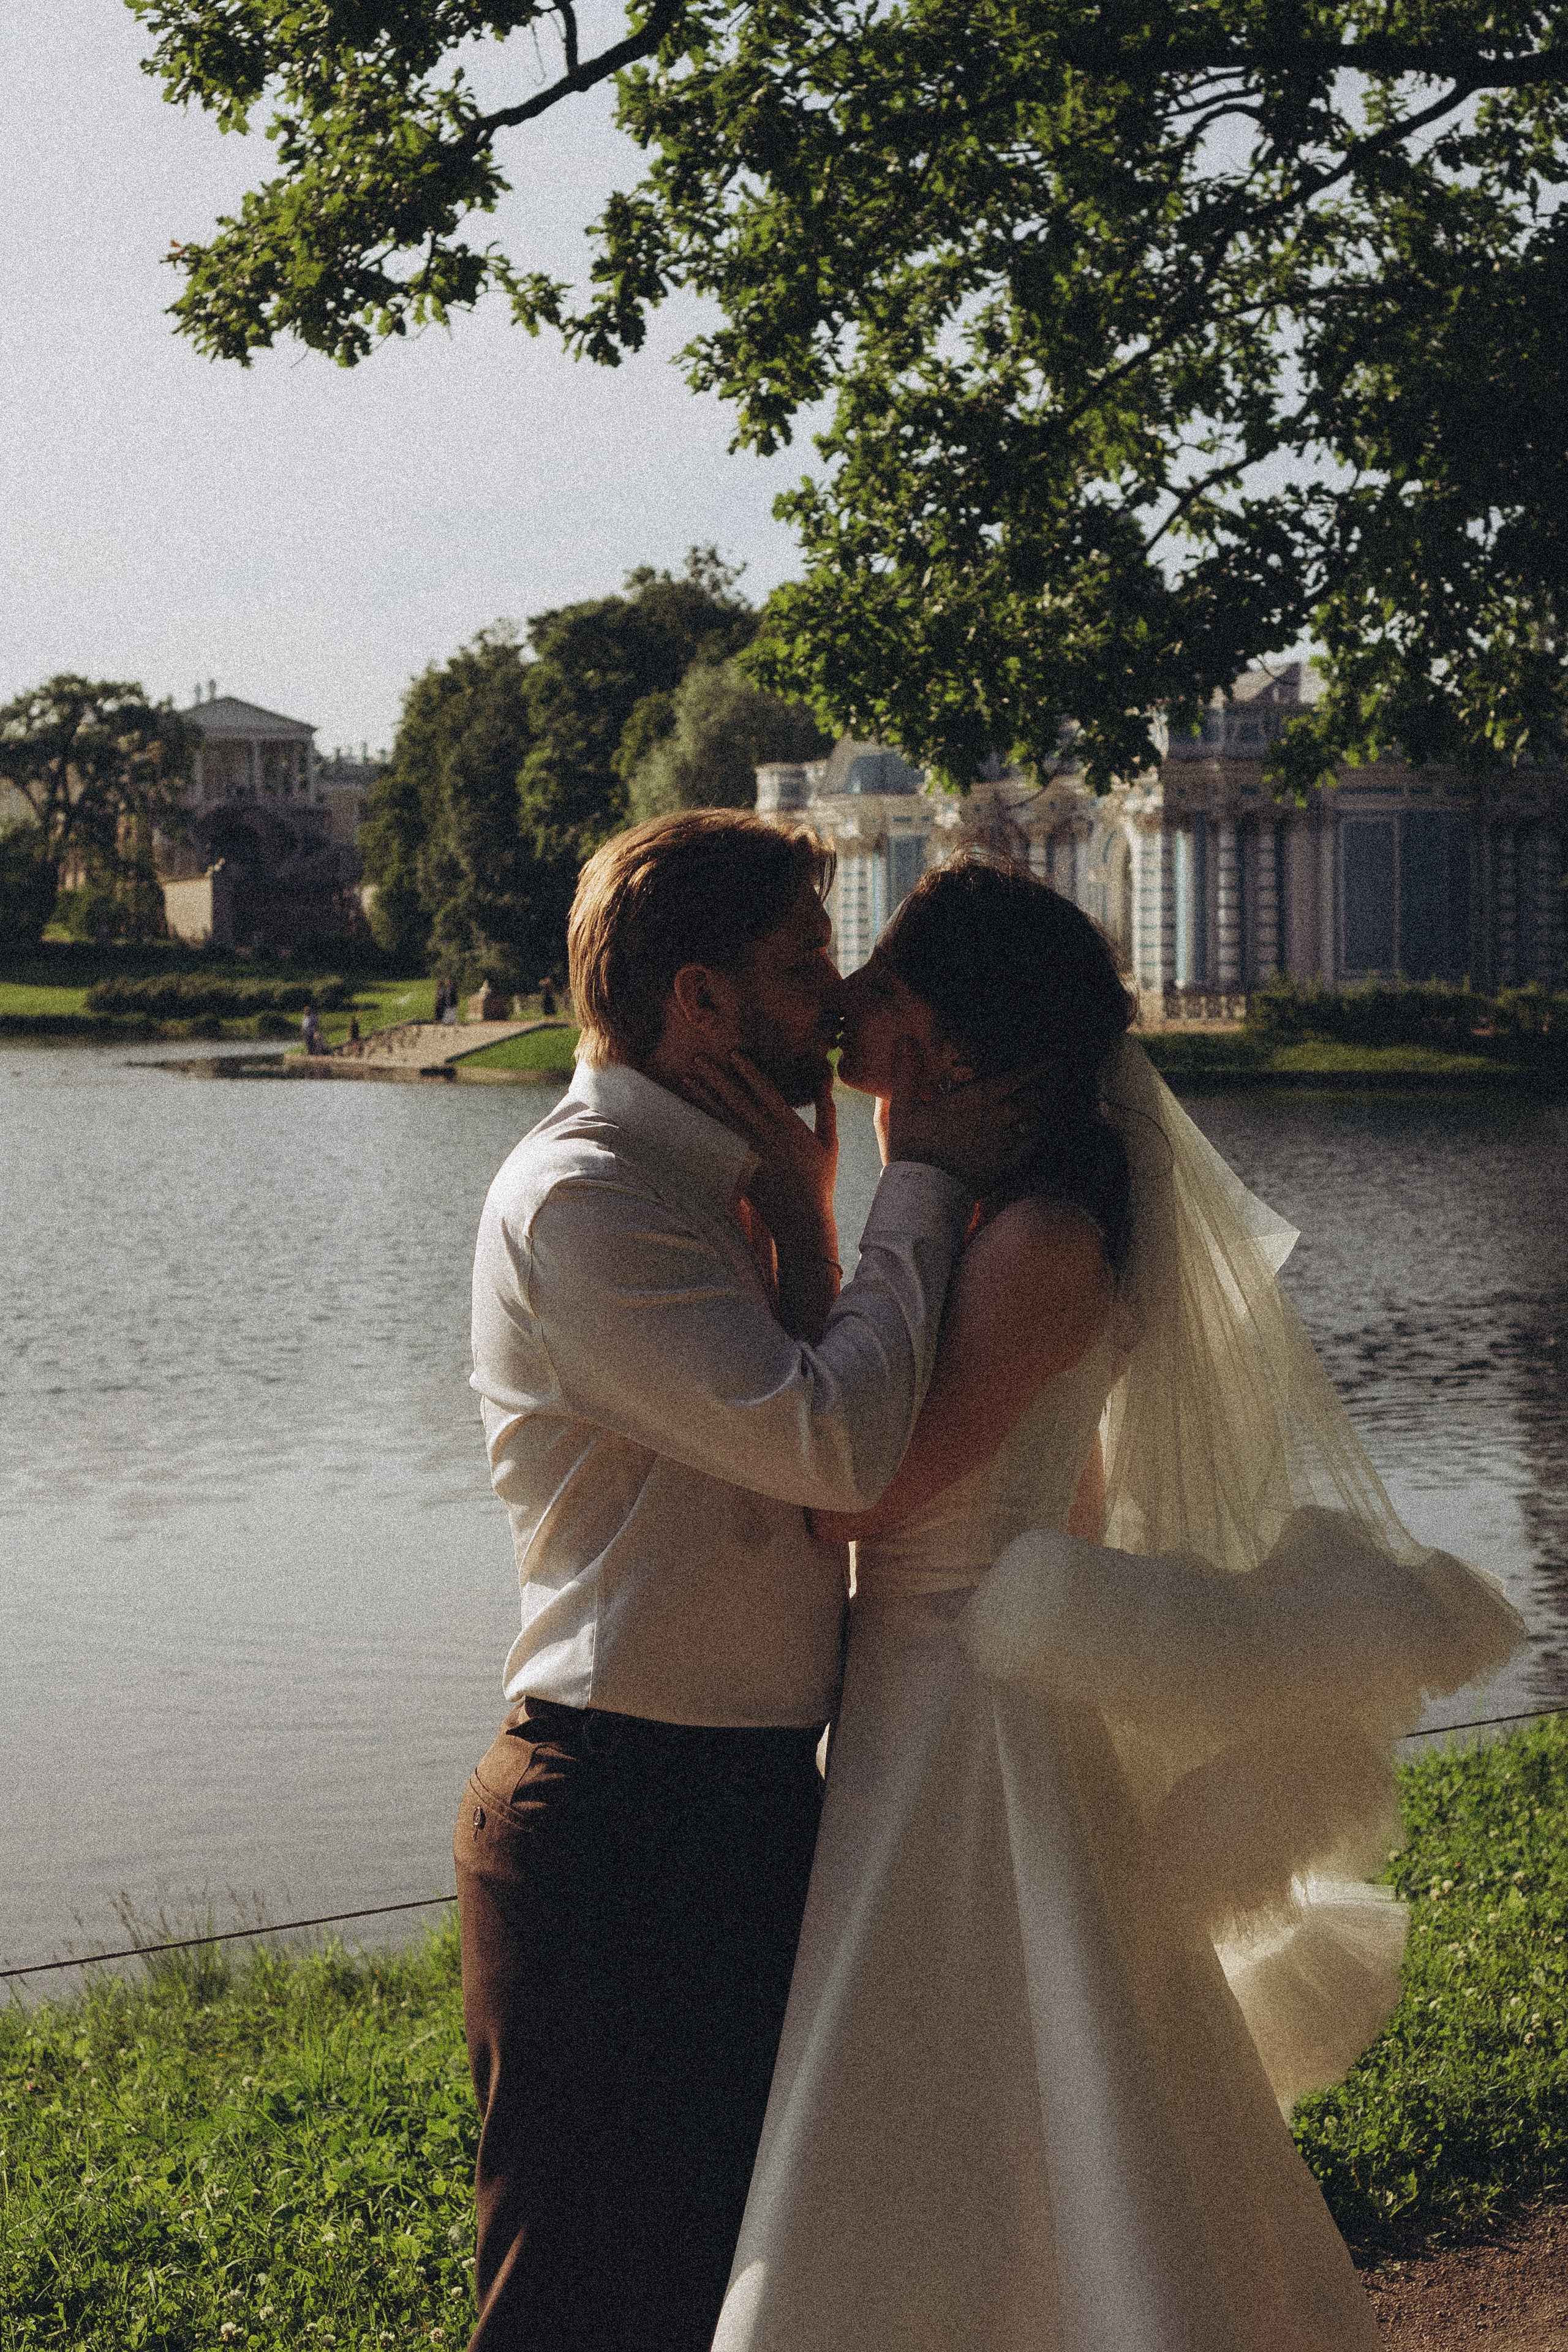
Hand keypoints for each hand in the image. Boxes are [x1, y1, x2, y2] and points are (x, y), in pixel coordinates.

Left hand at [684, 1052, 839, 1257]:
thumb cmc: (820, 1179)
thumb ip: (826, 1108)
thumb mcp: (829, 1142)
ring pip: (723, 1119)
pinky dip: (703, 1126)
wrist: (802, 1219)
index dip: (749, 1072)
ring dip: (704, 1098)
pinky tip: (690, 1113)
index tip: (734, 1054)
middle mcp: (768, 1138)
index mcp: (791, 1128)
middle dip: (717, 1078)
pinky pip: (718, 1143)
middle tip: (699, 1058)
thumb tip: (826, 1076)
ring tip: (688, 1079)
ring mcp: (751, 1154)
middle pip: (737, 1102)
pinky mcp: (739, 1169)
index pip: (766, 1093)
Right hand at [884, 1038, 1050, 1192]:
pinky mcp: (1004, 1165)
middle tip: (1051, 1086)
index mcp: (974, 1100)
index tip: (1051, 1061)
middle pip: (1031, 1100)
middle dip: (1043, 1091)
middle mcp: (995, 1118)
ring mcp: (1002, 1143)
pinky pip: (1030, 1148)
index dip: (1035, 1068)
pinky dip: (1037, 1138)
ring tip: (1048, 1107)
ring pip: (1034, 1123)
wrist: (923, 1190)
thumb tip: (904, 1039)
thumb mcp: (902, 1108)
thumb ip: (906, 1073)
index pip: (1013, 1078)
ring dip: (1042, 1113)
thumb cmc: (911, 1148)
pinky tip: (1038, 1135)